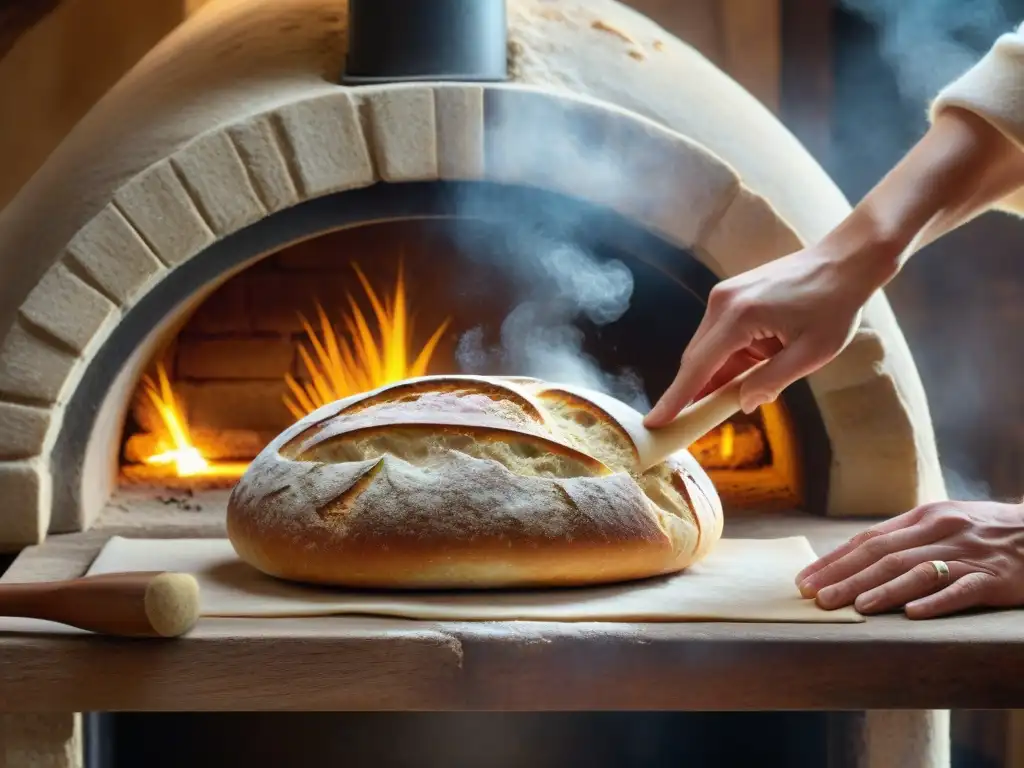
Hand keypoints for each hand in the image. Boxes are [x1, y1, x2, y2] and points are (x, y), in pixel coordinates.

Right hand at [643, 245, 882, 427]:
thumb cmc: (835, 305)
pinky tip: (750, 367)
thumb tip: (743, 404)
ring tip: (742, 391)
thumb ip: (772, 381)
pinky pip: (719, 336)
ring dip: (719, 374)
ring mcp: (723, 296)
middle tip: (695, 424)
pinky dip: (728, 358)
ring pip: (707, 349)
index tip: (654, 422)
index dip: (676, 399)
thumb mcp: (811, 353)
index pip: (697, 367)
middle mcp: (721, 303)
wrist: (846, 261)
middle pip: (696, 359)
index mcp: (739, 317)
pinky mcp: (731, 295)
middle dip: (696, 392)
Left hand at [796, 501, 1023, 618]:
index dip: (835, 560)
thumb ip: (906, 536)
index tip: (806, 579)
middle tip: (817, 598)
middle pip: (884, 556)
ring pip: (917, 571)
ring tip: (854, 606)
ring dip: (882, 590)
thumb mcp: (945, 522)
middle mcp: (942, 531)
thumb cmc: (988, 530)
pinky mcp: (997, 577)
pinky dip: (936, 601)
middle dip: (845, 578)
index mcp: (924, 517)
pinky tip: (913, 614)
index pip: (868, 540)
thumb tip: (858, 555)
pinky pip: (962, 589)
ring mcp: (969, 553)